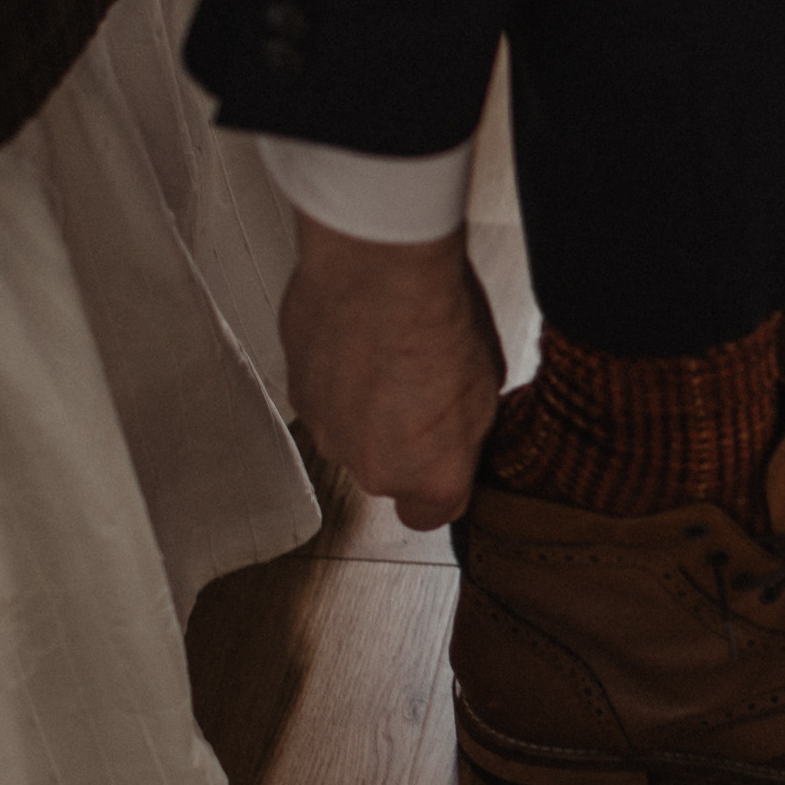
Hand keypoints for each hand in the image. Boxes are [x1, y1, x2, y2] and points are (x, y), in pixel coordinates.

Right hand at [281, 212, 505, 530]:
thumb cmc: (438, 317)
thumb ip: (466, 427)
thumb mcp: (488, 381)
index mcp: (430, 474)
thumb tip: (456, 428)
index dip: (439, 484)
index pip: (430, 515)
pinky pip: (323, 396)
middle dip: (403, 437)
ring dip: (366, 404)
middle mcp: (373, 467)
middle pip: (388, 469)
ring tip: (388, 353)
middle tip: (423, 385)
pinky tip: (358, 337)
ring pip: (351, 432)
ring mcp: (327, 432)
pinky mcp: (296, 394)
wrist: (377, 269)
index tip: (447, 457)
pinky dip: (336, 374)